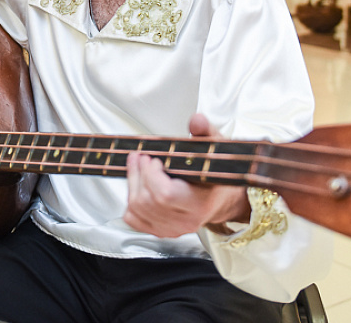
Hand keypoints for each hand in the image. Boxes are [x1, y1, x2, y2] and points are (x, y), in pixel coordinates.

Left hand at [123, 114, 249, 237]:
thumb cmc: (216, 173)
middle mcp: (185, 221)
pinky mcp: (160, 231)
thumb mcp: (215, 149)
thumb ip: (205, 133)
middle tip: (140, 156)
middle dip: (138, 174)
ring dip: (132, 183)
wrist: (220, 198)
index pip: (165, 195)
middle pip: (147, 201)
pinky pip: (133, 219)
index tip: (154, 159)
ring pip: (136, 209)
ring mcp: (172, 229)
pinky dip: (130, 201)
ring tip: (137, 165)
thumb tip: (196, 120)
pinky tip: (139, 185)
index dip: (152, 175)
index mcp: (199, 204)